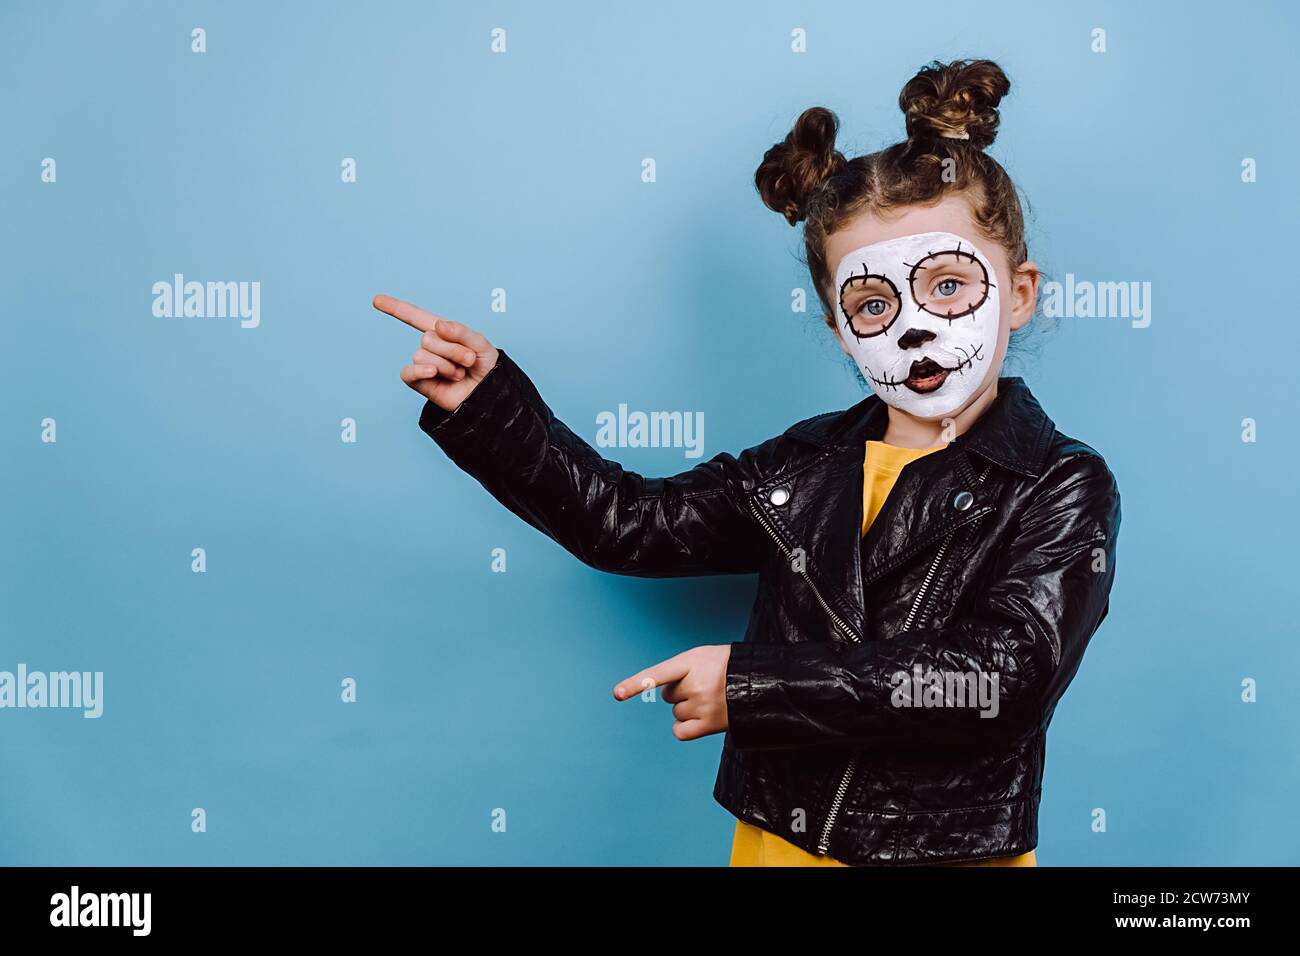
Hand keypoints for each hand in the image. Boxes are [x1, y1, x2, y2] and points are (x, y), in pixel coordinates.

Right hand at [373, 294, 499, 411]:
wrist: (489, 395)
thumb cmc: (486, 369)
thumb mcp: (480, 344)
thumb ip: (460, 331)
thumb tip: (438, 326)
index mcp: (443, 333)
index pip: (416, 317)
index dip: (396, 308)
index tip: (376, 300)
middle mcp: (430, 347)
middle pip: (428, 338)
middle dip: (453, 350)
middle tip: (469, 361)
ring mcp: (424, 364)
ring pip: (422, 354)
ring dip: (446, 364)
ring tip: (460, 373)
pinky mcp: (419, 382)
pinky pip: (408, 372)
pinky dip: (419, 370)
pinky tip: (432, 372)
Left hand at [613, 645, 731, 740]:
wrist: (760, 682)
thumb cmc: (727, 667)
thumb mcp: (704, 656)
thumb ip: (680, 669)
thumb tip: (661, 692)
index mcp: (693, 661)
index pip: (659, 673)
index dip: (637, 683)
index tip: (617, 694)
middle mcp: (697, 684)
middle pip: (668, 695)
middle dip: (681, 691)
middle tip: (704, 685)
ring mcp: (703, 706)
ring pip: (675, 712)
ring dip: (687, 707)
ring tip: (710, 698)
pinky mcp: (709, 725)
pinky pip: (680, 731)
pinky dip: (685, 727)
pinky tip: (700, 718)